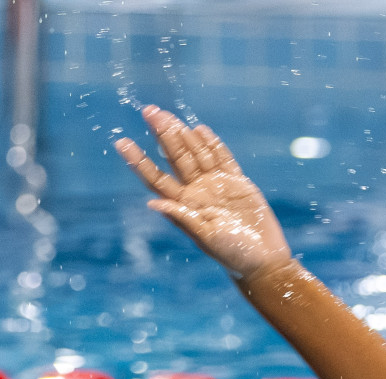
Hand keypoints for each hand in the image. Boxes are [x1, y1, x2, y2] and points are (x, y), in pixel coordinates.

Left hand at [114, 106, 291, 279]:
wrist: (263, 260)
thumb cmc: (233, 254)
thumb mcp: (207, 237)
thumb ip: (182, 217)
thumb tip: (151, 204)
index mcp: (186, 205)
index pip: (156, 178)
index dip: (139, 160)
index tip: (121, 142)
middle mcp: (198, 192)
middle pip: (176, 158)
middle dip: (162, 134)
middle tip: (149, 111)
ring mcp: (217, 186)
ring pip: (197, 154)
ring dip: (183, 134)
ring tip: (167, 114)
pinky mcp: (238, 184)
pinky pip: (223, 159)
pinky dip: (213, 144)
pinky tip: (199, 129)